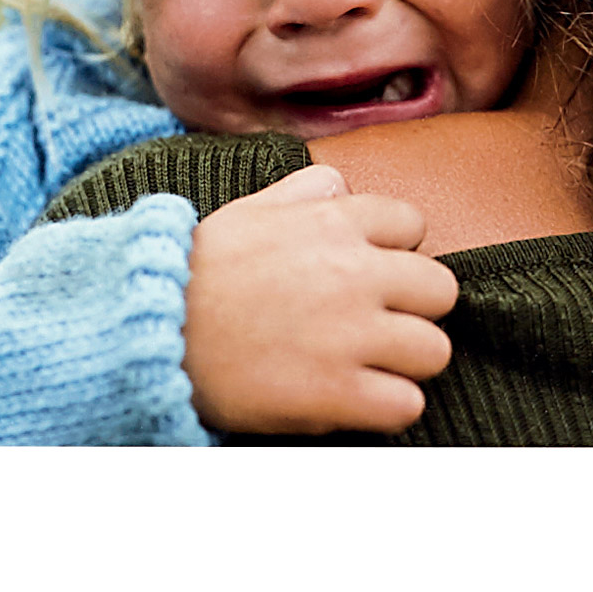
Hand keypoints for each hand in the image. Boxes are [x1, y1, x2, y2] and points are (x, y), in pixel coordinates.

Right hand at [182, 164, 458, 435]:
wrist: (152, 333)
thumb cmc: (199, 271)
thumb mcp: (249, 211)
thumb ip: (304, 192)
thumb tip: (342, 185)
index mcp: (333, 222)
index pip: (413, 225)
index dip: (395, 252)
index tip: (369, 273)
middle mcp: (352, 273)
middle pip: (440, 289)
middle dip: (414, 308)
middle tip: (379, 323)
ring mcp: (348, 335)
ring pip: (434, 350)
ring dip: (407, 361)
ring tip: (371, 364)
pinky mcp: (337, 393)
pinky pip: (407, 404)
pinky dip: (388, 407)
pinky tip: (358, 398)